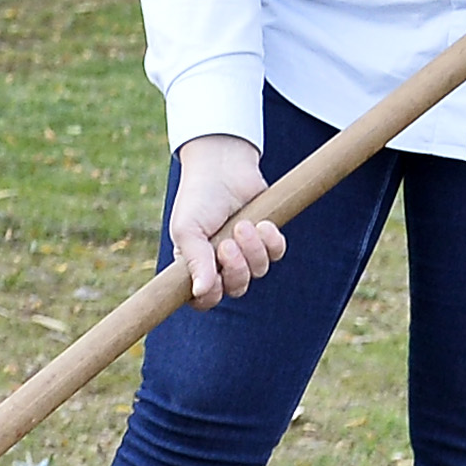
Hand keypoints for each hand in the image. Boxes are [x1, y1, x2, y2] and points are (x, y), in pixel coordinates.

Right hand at [168, 135, 288, 305]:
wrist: (223, 166)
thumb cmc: (198, 198)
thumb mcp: (188, 230)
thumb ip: (195, 262)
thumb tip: (200, 293)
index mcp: (195, 264)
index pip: (203, 299)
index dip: (210, 296)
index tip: (213, 281)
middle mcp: (220, 263)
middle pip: (236, 289)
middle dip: (236, 269)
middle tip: (227, 244)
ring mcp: (246, 252)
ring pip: (259, 272)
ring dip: (253, 250)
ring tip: (244, 225)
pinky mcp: (266, 238)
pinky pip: (277, 254)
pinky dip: (271, 241)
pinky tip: (262, 223)